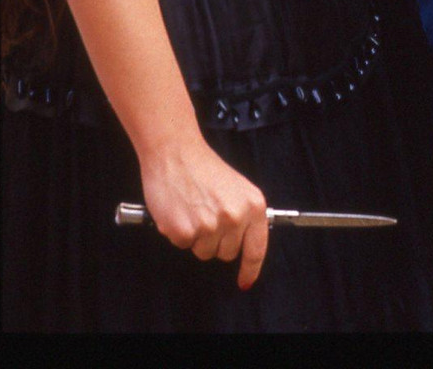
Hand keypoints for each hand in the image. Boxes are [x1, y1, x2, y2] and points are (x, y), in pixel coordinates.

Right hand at [139, 136, 268, 289]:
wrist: (175, 152)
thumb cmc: (203, 167)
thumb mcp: (237, 188)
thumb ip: (243, 215)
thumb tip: (245, 243)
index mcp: (253, 205)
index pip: (257, 248)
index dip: (251, 269)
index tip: (245, 281)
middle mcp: (235, 217)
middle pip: (227, 254)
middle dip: (216, 241)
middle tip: (206, 214)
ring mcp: (210, 226)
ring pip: (204, 252)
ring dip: (196, 237)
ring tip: (193, 208)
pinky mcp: (185, 231)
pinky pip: (183, 245)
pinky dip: (178, 232)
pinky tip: (179, 210)